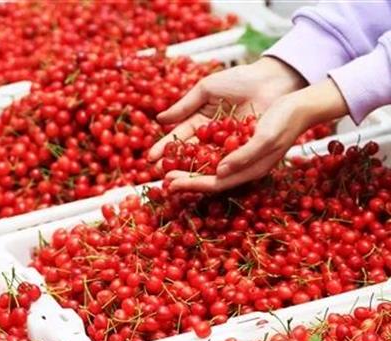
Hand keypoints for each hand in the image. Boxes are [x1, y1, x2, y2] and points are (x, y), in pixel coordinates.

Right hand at [148, 56, 305, 162]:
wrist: (271, 80)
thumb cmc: (239, 80)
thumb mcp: (207, 90)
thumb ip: (184, 106)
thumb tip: (160, 119)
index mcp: (201, 121)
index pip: (179, 138)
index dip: (164, 148)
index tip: (150, 158)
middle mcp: (212, 137)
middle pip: (189, 155)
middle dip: (174, 166)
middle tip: (159, 175)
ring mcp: (227, 146)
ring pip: (204, 163)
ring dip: (189, 174)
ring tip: (174, 180)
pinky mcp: (242, 152)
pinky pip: (226, 164)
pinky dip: (213, 171)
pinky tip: (200, 177)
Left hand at [164, 79, 349, 192]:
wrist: (301, 103)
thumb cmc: (285, 120)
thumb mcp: (264, 137)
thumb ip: (243, 156)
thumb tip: (219, 172)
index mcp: (249, 171)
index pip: (214, 184)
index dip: (191, 184)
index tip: (170, 182)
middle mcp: (242, 168)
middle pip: (208, 179)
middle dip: (185, 179)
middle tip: (162, 176)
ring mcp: (241, 157)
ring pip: (209, 167)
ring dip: (188, 167)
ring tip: (168, 165)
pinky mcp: (239, 144)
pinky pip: (214, 153)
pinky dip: (198, 154)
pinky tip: (185, 150)